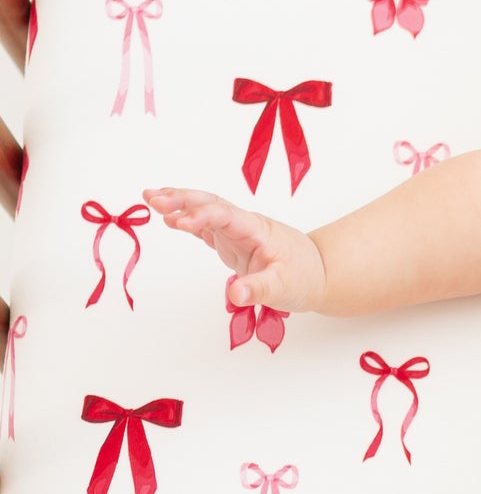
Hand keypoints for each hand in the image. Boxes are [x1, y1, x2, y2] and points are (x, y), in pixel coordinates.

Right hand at [143, 186, 326, 313]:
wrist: (317, 273)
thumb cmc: (304, 277)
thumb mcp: (284, 288)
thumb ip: (259, 289)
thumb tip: (236, 295)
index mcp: (258, 231)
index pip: (226, 216)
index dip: (202, 216)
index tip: (179, 221)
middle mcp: (244, 226)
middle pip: (211, 204)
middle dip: (182, 199)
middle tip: (152, 198)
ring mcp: (236, 232)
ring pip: (206, 210)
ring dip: (180, 204)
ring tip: (149, 199)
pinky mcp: (231, 242)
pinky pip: (206, 226)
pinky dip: (187, 221)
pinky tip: (167, 217)